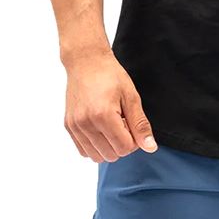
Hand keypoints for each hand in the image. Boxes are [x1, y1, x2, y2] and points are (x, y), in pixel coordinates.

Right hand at [63, 48, 158, 162]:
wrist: (86, 62)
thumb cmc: (110, 75)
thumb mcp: (131, 96)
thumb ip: (140, 124)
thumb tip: (150, 148)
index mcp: (103, 115)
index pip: (124, 148)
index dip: (134, 140)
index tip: (132, 123)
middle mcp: (85, 123)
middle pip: (111, 155)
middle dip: (122, 143)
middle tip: (122, 122)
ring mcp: (75, 126)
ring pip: (96, 157)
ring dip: (108, 147)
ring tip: (111, 125)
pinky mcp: (68, 126)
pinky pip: (83, 151)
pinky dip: (95, 146)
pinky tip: (100, 129)